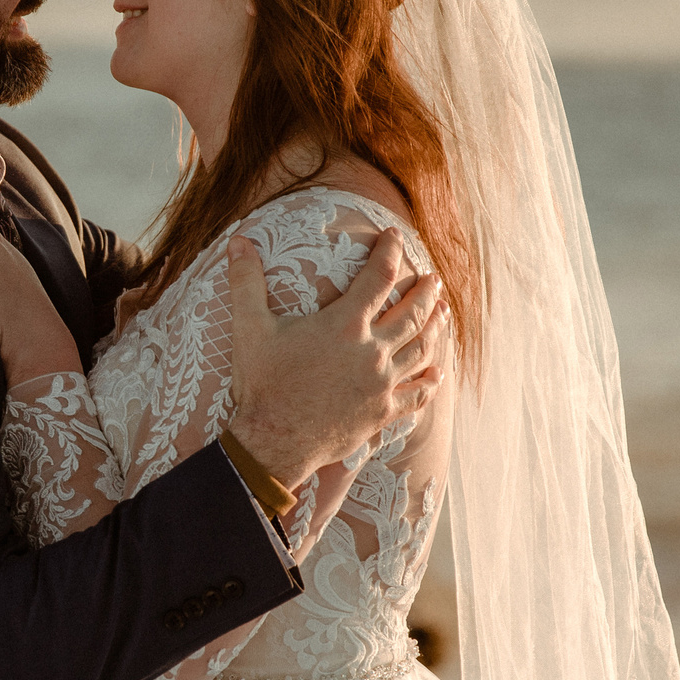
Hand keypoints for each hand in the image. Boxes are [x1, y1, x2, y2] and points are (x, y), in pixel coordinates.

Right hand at [226, 229, 444, 491]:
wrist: (273, 443)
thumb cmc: (262, 385)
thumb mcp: (249, 329)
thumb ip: (245, 282)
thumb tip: (236, 241)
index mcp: (345, 325)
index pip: (379, 276)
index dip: (390, 251)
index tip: (395, 237)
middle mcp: (372, 351)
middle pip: (412, 313)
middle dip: (425, 292)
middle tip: (433, 279)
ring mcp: (381, 384)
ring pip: (421, 349)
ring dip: (435, 328)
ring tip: (443, 312)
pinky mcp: (382, 412)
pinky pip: (417, 394)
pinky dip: (431, 381)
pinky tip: (438, 372)